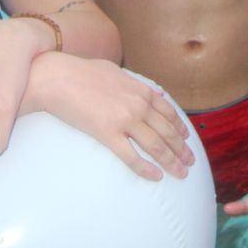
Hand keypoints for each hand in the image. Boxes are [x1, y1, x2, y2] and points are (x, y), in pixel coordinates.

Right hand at [29, 52, 193, 180]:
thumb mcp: (116, 71)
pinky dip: (146, 168)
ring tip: (181, 173)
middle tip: (190, 162)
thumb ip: (137, 82)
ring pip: (156, 146)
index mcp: (141, 90)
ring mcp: (125, 120)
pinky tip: (156, 176)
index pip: (168, 112)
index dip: (180, 128)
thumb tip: (155, 90)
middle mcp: (138, 105)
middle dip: (182, 149)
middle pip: (167, 132)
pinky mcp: (108, 133)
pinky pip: (132, 156)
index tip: (187, 139)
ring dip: (171, 161)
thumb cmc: (81, 72)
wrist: (57, 78)